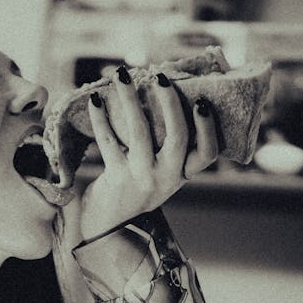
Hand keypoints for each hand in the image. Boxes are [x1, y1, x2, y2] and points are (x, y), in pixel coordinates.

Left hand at [76, 68, 218, 240]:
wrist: (108, 226)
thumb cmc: (136, 188)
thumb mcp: (161, 174)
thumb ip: (169, 147)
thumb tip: (164, 93)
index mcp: (181, 174)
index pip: (207, 154)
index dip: (208, 128)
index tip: (202, 103)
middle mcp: (166, 178)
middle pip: (178, 136)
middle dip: (170, 103)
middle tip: (160, 77)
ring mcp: (142, 178)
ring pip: (140, 132)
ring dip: (130, 99)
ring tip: (120, 75)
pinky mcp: (117, 178)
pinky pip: (109, 141)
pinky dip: (100, 118)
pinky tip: (95, 101)